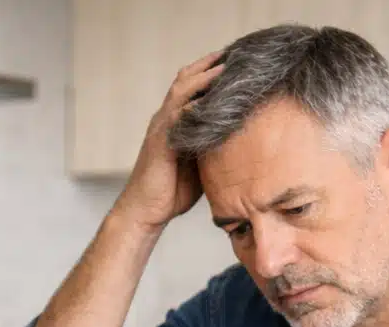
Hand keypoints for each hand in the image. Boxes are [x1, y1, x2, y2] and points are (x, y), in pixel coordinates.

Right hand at [114, 51, 224, 230]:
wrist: (147, 211)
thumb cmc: (172, 192)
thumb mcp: (200, 165)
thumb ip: (212, 148)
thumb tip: (241, 144)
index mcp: (174, 122)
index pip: (191, 88)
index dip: (210, 73)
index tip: (235, 63)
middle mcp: (166, 119)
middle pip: (186, 80)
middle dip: (209, 66)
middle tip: (234, 53)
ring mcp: (162, 128)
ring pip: (181, 92)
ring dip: (203, 77)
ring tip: (225, 66)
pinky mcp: (161, 142)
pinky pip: (177, 116)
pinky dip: (194, 104)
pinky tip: (212, 98)